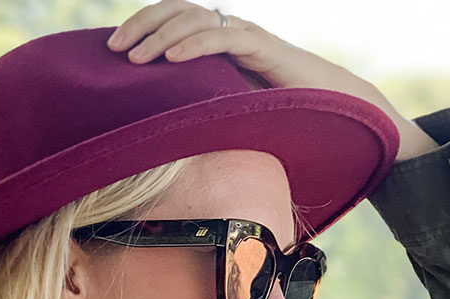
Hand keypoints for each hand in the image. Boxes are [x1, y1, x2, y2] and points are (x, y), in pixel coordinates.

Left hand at [107, 0, 438, 160]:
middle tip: (114, 48)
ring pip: (197, 20)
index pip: (173, 20)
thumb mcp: (228, 110)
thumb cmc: (283, 115)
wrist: (336, 110)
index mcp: (218, 42)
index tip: (113, 50)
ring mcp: (248, 37)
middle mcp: (231, 32)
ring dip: (162, 36)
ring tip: (135, 57)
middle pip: (178, 11)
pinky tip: (172, 60)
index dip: (143, 27)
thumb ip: (198, 108)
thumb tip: (155, 135)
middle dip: (142, 25)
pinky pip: (226, 39)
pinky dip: (196, 46)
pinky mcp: (267, 50)